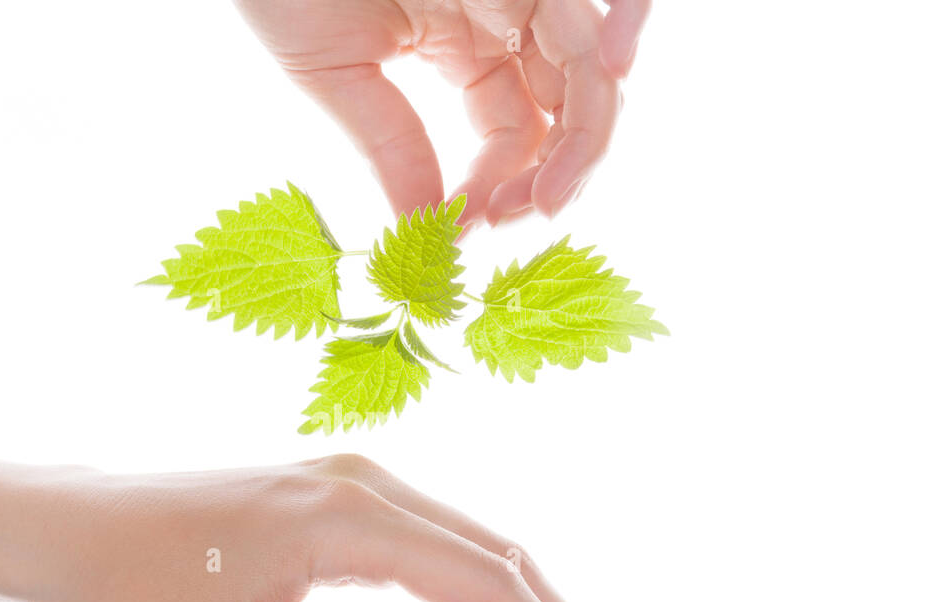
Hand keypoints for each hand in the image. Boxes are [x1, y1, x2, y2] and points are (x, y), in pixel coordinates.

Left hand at [58, 454, 641, 601]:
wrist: (79, 530)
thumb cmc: (135, 594)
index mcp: (340, 520)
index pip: (480, 582)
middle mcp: (362, 484)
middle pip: (498, 553)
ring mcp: (353, 480)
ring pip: (475, 541)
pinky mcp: (342, 494)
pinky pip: (439, 537)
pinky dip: (487, 585)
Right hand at [233, 0, 651, 228]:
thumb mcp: (337, 72)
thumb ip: (389, 146)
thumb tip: (423, 230)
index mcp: (467, 44)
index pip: (515, 133)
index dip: (499, 188)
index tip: (462, 228)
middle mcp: (507, 15)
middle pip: (569, 111)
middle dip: (555, 178)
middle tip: (517, 222)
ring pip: (592, 73)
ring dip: (584, 145)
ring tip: (546, 203)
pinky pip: (596, 12)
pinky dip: (613, 50)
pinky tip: (599, 102)